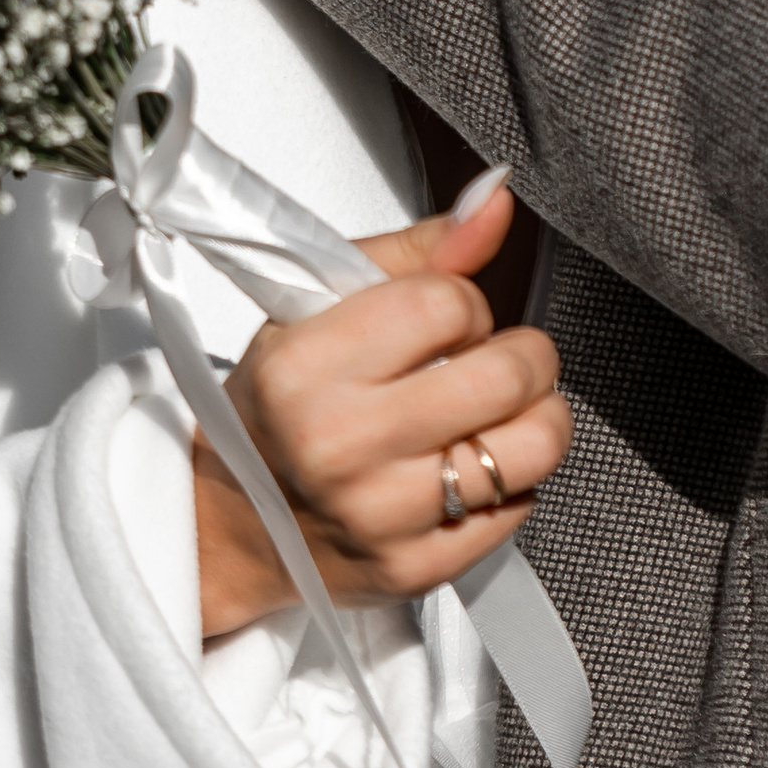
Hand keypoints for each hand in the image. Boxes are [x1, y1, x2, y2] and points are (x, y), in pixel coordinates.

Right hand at [195, 182, 569, 641]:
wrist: (229, 525)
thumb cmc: (279, 405)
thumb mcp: (320, 307)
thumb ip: (421, 249)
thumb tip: (497, 196)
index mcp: (307, 366)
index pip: (450, 303)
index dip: (466, 305)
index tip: (449, 322)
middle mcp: (340, 445)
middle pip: (506, 374)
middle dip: (524, 356)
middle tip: (498, 361)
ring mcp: (380, 516)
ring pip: (532, 447)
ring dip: (538, 418)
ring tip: (502, 412)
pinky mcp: (412, 570)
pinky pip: (518, 510)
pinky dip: (512, 483)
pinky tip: (469, 469)